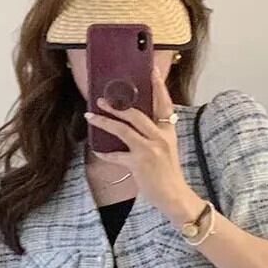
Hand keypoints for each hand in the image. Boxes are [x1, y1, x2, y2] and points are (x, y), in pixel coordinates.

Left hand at [84, 68, 202, 222]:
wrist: (175, 196)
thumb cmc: (168, 174)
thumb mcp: (167, 149)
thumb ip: (155, 134)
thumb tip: (134, 124)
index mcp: (168, 131)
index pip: (164, 103)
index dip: (158, 86)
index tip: (151, 70)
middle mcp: (160, 137)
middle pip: (136, 114)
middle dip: (116, 106)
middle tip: (102, 100)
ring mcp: (149, 150)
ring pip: (123, 130)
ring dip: (104, 122)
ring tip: (91, 116)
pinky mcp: (139, 164)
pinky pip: (116, 155)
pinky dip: (105, 153)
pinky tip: (97, 150)